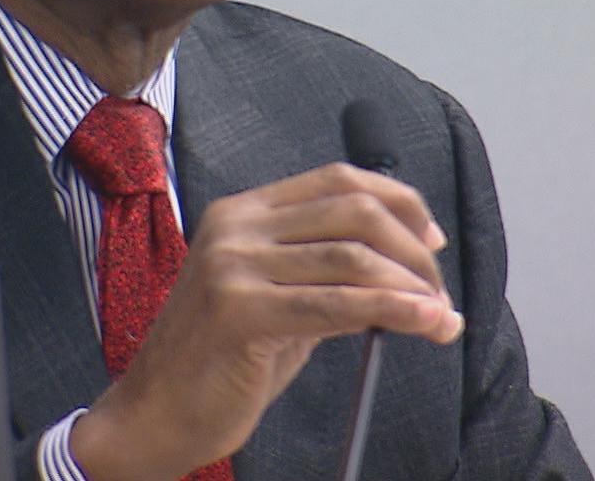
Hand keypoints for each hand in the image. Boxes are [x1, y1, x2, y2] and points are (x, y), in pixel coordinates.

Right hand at [68, 162, 462, 479]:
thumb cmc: (219, 362)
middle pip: (353, 210)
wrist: (153, 415)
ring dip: (412, 285)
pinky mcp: (239, 312)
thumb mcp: (275, 299)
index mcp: (243, 212)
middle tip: (438, 288)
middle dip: (412, 249)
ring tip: (440, 314)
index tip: (431, 236)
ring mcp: (233, 266)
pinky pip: (336, 305)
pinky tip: (424, 322)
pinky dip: (392, 312)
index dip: (397, 202)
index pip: (337, 179)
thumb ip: (324, 273)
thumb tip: (404, 266)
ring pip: (352, 257)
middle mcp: (236, 227)